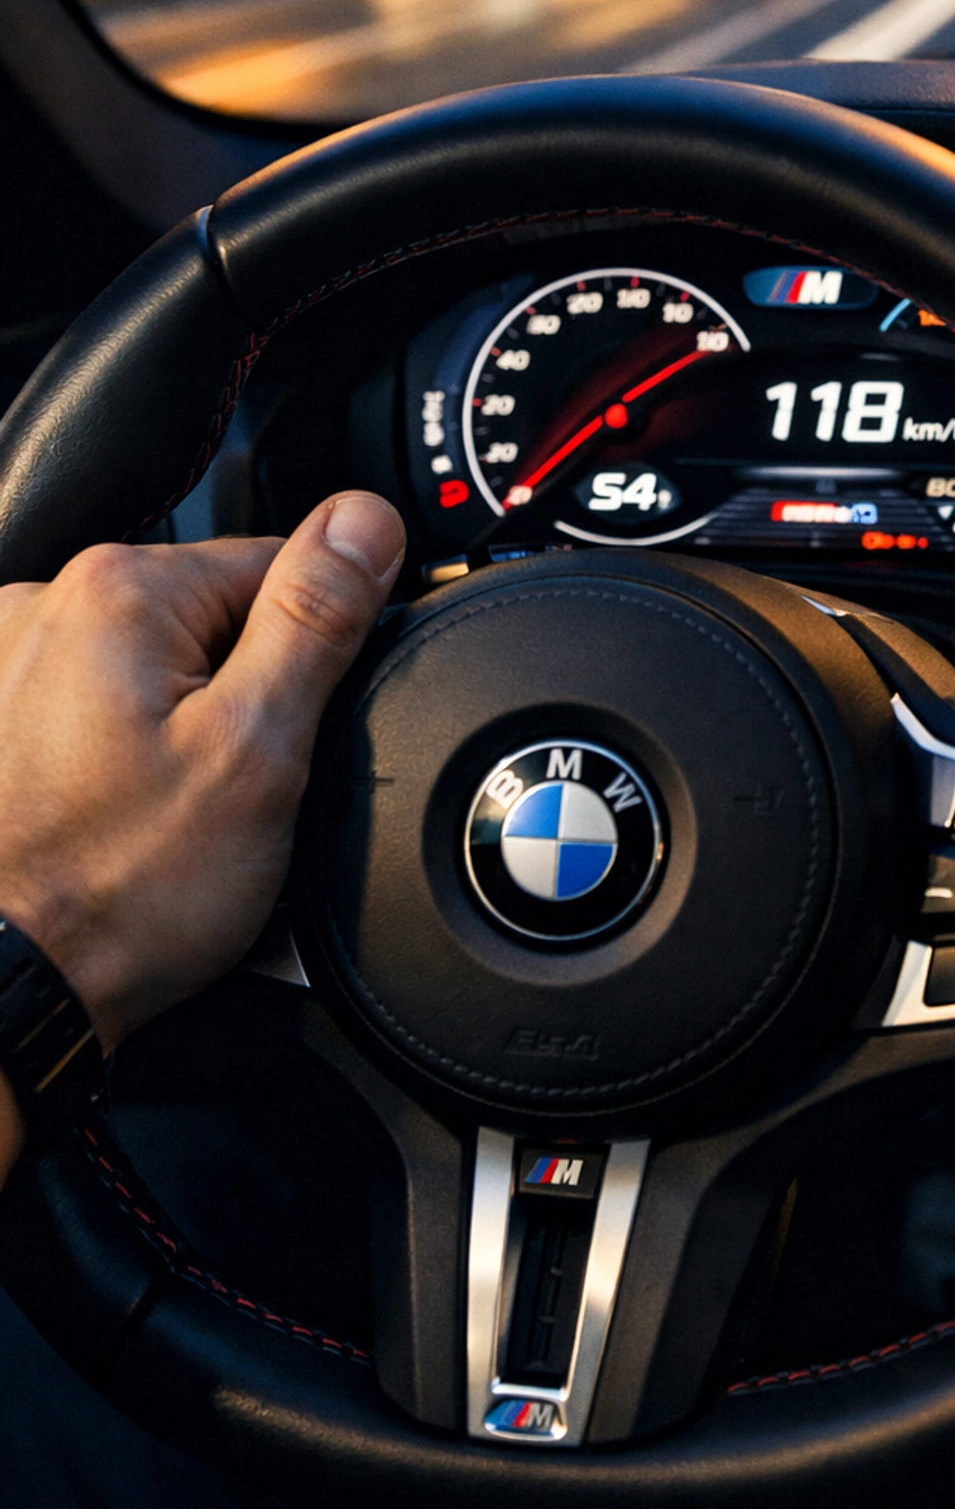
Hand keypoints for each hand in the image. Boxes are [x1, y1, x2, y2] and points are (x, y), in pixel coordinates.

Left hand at [0, 493, 404, 1166]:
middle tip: (231, 799)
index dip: (312, 658)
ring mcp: (5, 667)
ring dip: (177, 735)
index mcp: (120, 589)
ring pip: (151, 677)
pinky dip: (118, 763)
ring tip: (168, 826)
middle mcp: (44, 608)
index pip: (277, 569)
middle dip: (240, 704)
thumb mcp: (258, 748)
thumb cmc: (113, 891)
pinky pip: (94, 716)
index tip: (293, 734)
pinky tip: (120, 827)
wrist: (4, 990)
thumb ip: (317, 617)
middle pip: (209, 624)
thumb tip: (365, 518)